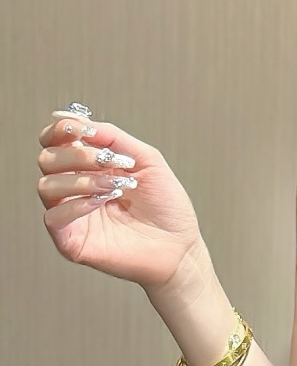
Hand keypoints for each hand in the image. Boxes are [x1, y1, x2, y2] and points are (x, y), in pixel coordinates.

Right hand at [36, 110, 203, 291]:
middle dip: (77, 154)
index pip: (54, 142)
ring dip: (81, 179)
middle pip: (47, 159)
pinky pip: (53, 218)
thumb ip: (112, 137)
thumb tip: (75, 119)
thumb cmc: (167, 208)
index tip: (81, 129)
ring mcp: (73, 216)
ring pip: (47, 186)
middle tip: (108, 162)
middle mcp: (76, 189)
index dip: (60, 130)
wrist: (181, 247)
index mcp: (89, 168)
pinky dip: (75, 205)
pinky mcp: (72, 242)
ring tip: (114, 187)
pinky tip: (101, 202)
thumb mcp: (146, 159)